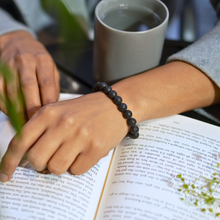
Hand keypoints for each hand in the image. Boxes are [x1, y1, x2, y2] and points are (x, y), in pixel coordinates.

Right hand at [0, 31, 59, 118]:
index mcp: (43, 61)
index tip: (50, 116)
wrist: (17, 43)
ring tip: (25, 123)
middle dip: (32, 108)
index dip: (48, 102)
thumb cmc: (38, 60)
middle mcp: (26, 61)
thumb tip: (52, 107)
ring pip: (12, 92)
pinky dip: (5, 106)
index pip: (46, 84)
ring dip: (18, 111)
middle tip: (36, 123)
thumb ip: (53, 86)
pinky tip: (12, 114)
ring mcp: (9, 65)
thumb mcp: (51, 68)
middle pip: (28, 87)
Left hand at [0, 92, 128, 180]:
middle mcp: (63, 124)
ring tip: (70, 154)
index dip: (9, 160)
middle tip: (49, 160)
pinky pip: (76, 170)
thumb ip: (41, 128)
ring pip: (55, 168)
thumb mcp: (60, 110)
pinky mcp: (95, 148)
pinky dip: (78, 166)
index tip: (5, 174)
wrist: (115, 105)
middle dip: (40, 165)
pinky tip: (84, 153)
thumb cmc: (86, 110)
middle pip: (36, 159)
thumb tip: (26, 156)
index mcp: (49, 113)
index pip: (21, 140)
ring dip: (60, 166)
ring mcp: (80, 136)